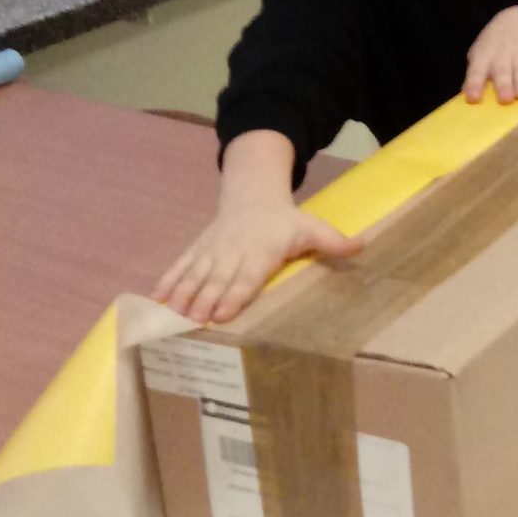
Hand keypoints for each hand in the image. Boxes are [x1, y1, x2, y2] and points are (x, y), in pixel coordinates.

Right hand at [153, 204, 364, 324]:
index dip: (234, 295)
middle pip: (217, 279)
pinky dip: (167, 281)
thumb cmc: (284, 221)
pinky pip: (180, 265)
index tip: (222, 314)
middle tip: (191, 321)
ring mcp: (212, 250)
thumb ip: (333, 242)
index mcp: (262, 251)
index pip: (247, 276)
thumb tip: (363, 247)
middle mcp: (233, 252)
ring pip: (195, 274)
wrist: (252, 194)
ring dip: (181, 295)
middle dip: (204, 301)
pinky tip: (154, 300)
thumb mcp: (311, 227)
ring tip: (169, 315)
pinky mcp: (198, 249)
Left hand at [465, 5, 517, 103]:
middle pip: (502, 70)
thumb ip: (474, 76)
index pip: (476, 72)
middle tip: (505, 100)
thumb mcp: (479, 55)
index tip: (473, 98)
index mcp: (483, 57)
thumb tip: (466, 95)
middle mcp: (501, 54)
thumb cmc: (494, 45)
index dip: (474, 85)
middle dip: (503, 85)